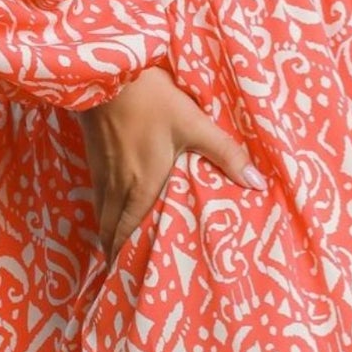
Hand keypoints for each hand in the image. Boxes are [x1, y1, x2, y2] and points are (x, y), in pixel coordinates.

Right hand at [75, 64, 265, 269]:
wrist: (107, 72)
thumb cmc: (151, 99)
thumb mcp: (194, 124)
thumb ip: (225, 153)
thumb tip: (256, 182)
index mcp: (141, 186)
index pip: (127, 235)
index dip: (124, 259)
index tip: (125, 279)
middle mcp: (117, 185)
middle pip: (108, 231)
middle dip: (114, 253)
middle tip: (122, 272)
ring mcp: (101, 171)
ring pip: (100, 214)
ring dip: (107, 233)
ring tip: (115, 249)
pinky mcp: (94, 155)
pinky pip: (96, 194)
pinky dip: (102, 210)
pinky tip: (111, 208)